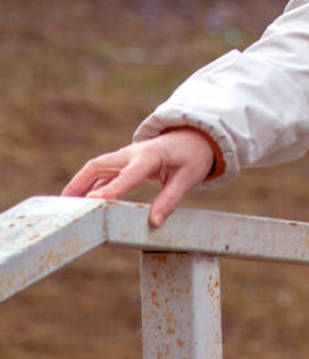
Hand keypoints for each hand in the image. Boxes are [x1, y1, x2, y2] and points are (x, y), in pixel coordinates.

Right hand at [61, 128, 215, 228]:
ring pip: (96, 167)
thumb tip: (154, 223)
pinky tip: (83, 201)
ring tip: (64, 205)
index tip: (97, 201)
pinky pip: (102, 173)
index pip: (129, 174)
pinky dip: (90, 185)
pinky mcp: (124, 163)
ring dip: (79, 183)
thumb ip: (170, 199)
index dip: (112, 187)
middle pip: (99, 165)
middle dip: (80, 183)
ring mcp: (126, 157)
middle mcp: (133, 154)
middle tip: (65, 204)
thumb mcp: (189, 177)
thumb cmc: (192, 156)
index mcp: (150, 156)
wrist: (193, 136)